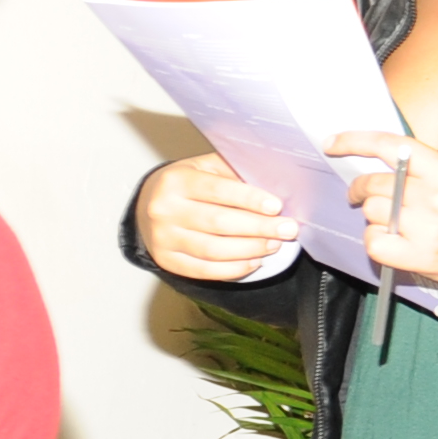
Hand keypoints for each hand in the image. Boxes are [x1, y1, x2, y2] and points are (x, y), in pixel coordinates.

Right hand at [137, 155, 303, 282]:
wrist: (150, 207)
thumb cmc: (189, 185)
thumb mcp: (207, 168)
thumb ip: (235, 172)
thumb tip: (276, 183)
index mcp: (176, 180)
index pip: (217, 190)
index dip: (249, 199)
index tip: (276, 206)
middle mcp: (164, 209)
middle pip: (218, 222)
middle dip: (258, 227)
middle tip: (287, 229)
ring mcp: (163, 238)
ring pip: (213, 250)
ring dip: (250, 249)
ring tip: (274, 244)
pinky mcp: (166, 260)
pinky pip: (205, 270)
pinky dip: (233, 268)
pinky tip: (254, 261)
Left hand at [325, 129, 437, 290]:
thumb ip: (419, 171)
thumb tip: (374, 169)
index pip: (389, 146)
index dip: (354, 141)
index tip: (332, 144)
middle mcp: (433, 195)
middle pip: (373, 184)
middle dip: (359, 189)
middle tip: (359, 195)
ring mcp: (425, 227)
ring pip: (372, 212)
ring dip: (375, 217)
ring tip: (394, 223)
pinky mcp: (419, 256)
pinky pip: (375, 242)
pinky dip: (376, 241)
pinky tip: (392, 241)